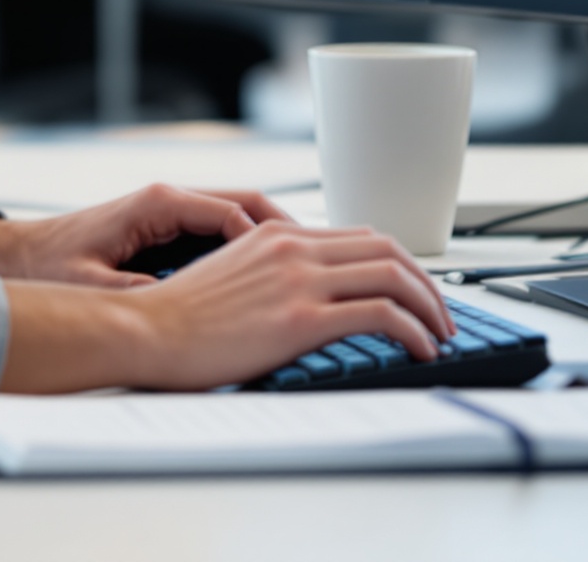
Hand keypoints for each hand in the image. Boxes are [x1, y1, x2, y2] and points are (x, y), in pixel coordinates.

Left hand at [0, 184, 289, 285]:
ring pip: (237, 214)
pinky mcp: (164, 225)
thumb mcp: (95, 289)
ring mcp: (168, 209)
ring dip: (272, 237)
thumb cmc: (48, 268)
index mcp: (157, 204)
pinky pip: (220, 229)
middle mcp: (167, 199)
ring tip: (308, 268)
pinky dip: (247, 247)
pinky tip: (267, 277)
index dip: (270, 240)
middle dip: (287, 231)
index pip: (232, 212)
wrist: (12, 255)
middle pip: (246, 204)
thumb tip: (186, 309)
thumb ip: (142, 295)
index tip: (300, 267)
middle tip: (323, 261)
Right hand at [0, 222, 455, 392]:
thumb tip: (301, 301)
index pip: (359, 236)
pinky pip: (382, 314)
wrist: (146, 332)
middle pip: (387, 249)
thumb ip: (270, 277)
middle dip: (427, 282)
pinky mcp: (302, 317)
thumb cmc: (177, 319)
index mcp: (277, 236)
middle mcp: (294, 247)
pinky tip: (423, 351)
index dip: (399, 263)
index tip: (413, 290)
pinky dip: (415, 331)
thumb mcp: (230, 278)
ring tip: (441, 335)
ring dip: (431, 306)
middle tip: (441, 313)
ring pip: (395, 275)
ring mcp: (300, 279)